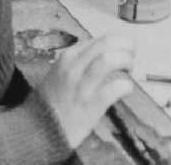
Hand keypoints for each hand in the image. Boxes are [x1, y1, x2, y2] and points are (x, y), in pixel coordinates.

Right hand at [36, 34, 135, 148]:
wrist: (38, 130)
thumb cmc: (53, 101)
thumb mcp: (61, 72)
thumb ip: (82, 61)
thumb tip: (109, 54)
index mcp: (68, 57)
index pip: (101, 39)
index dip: (118, 42)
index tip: (125, 49)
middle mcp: (74, 67)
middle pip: (107, 43)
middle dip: (126, 46)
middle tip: (132, 55)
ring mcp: (81, 86)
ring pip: (109, 60)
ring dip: (126, 61)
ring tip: (130, 69)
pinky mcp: (90, 105)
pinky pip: (113, 88)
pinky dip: (125, 85)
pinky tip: (127, 88)